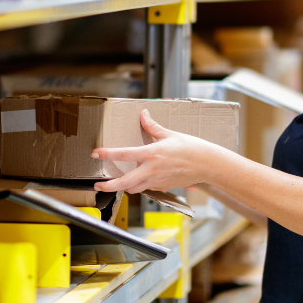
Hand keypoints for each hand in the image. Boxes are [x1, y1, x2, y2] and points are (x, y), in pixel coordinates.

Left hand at [92, 109, 217, 192]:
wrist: (207, 164)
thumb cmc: (191, 148)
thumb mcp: (170, 134)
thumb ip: (152, 126)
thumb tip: (143, 114)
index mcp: (151, 154)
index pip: (123, 154)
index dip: (107, 154)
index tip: (95, 153)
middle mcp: (151, 170)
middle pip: (124, 183)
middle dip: (109, 186)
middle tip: (98, 186)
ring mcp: (157, 181)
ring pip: (134, 189)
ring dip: (125, 186)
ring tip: (118, 183)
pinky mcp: (163, 188)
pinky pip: (147, 188)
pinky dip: (141, 185)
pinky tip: (143, 178)